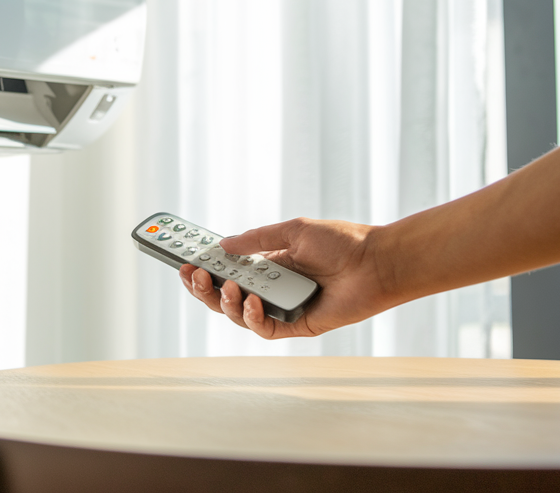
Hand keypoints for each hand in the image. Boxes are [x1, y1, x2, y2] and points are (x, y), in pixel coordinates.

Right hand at [178, 218, 395, 338]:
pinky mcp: (297, 324)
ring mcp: (283, 308)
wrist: (377, 262)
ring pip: (239, 314)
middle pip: (225, 295)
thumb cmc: (342, 242)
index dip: (204, 268)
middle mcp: (272, 288)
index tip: (183, 260)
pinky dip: (253, 317)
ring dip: (226, 302)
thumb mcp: (292, 231)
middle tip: (191, 275)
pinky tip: (254, 301)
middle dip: (203, 287)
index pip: (227, 270)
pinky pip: (265, 328)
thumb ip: (256, 239)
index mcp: (268, 264)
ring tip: (229, 287)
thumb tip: (222, 245)